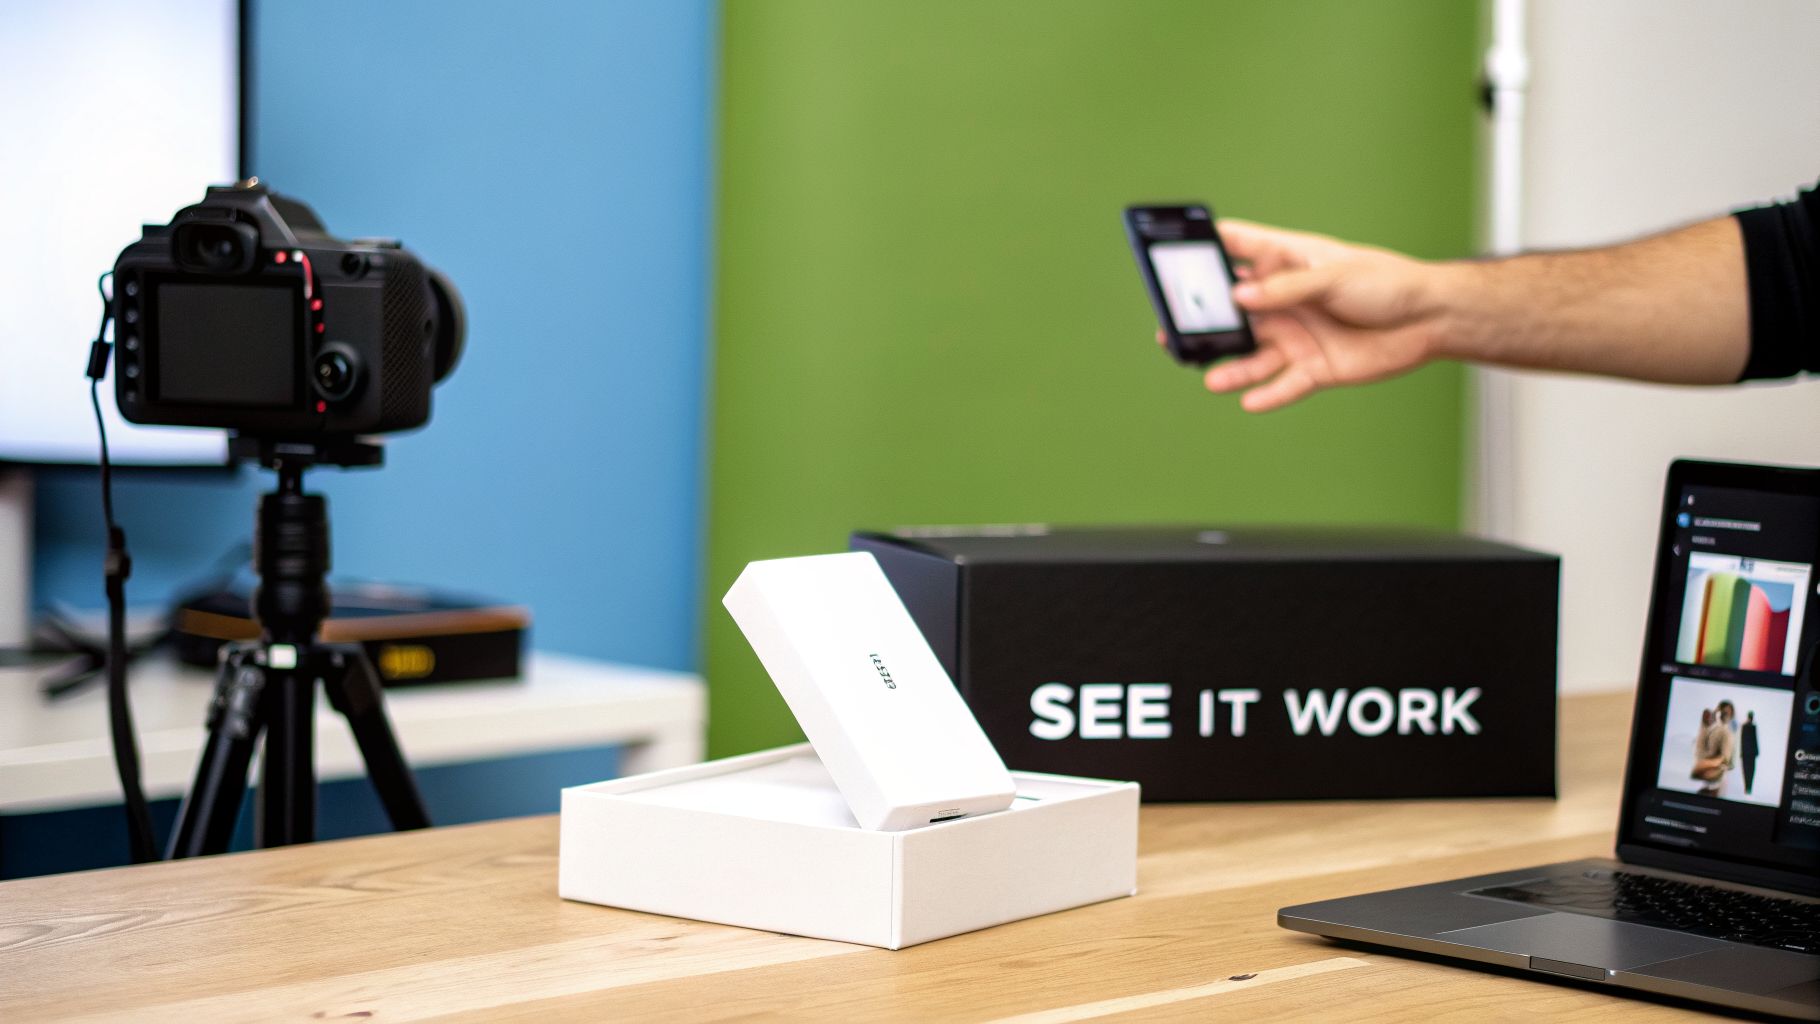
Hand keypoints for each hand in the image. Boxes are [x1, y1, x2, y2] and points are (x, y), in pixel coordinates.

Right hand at [1185, 220, 1453, 411]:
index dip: (1206, 247)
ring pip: (1252, 354)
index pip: (1237, 248)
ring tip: (1210, 375)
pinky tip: (1249, 401)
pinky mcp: (1314, 368)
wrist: (1429, 320)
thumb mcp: (1334, 275)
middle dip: (1203, 320)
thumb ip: (1286, 287)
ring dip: (1230, 365)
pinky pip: (1284, 385)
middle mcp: (1283, 301)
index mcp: (1286, 264)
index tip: (1172, 252)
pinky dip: (1267, 394)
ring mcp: (1296, 335)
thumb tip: (1239, 295)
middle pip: (1232, 311)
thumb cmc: (1386, 283)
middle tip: (1173, 330)